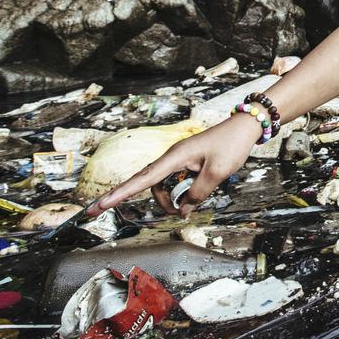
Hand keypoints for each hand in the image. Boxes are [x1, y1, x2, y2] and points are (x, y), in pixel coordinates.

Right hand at [87, 116, 260, 218]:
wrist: (244, 127)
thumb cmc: (230, 146)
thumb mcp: (216, 174)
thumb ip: (197, 194)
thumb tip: (183, 210)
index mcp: (173, 158)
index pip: (141, 180)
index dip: (119, 194)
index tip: (99, 205)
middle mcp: (170, 158)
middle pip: (142, 182)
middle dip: (122, 197)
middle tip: (95, 211)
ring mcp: (177, 160)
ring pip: (160, 186)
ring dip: (167, 201)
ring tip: (184, 211)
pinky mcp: (185, 163)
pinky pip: (172, 182)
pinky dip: (176, 194)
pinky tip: (187, 203)